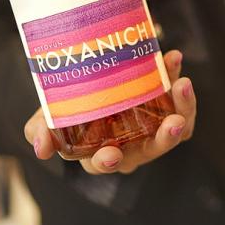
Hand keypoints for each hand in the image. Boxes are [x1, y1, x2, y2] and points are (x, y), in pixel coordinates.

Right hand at [24, 49, 195, 173]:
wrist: (91, 71)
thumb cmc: (69, 104)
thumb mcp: (49, 114)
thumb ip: (40, 130)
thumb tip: (40, 148)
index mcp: (101, 153)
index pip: (105, 163)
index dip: (107, 161)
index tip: (111, 154)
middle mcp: (133, 145)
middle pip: (151, 150)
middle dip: (164, 139)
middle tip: (172, 123)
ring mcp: (154, 128)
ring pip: (176, 129)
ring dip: (184, 108)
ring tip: (182, 84)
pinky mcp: (171, 108)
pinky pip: (184, 105)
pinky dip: (182, 85)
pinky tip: (173, 60)